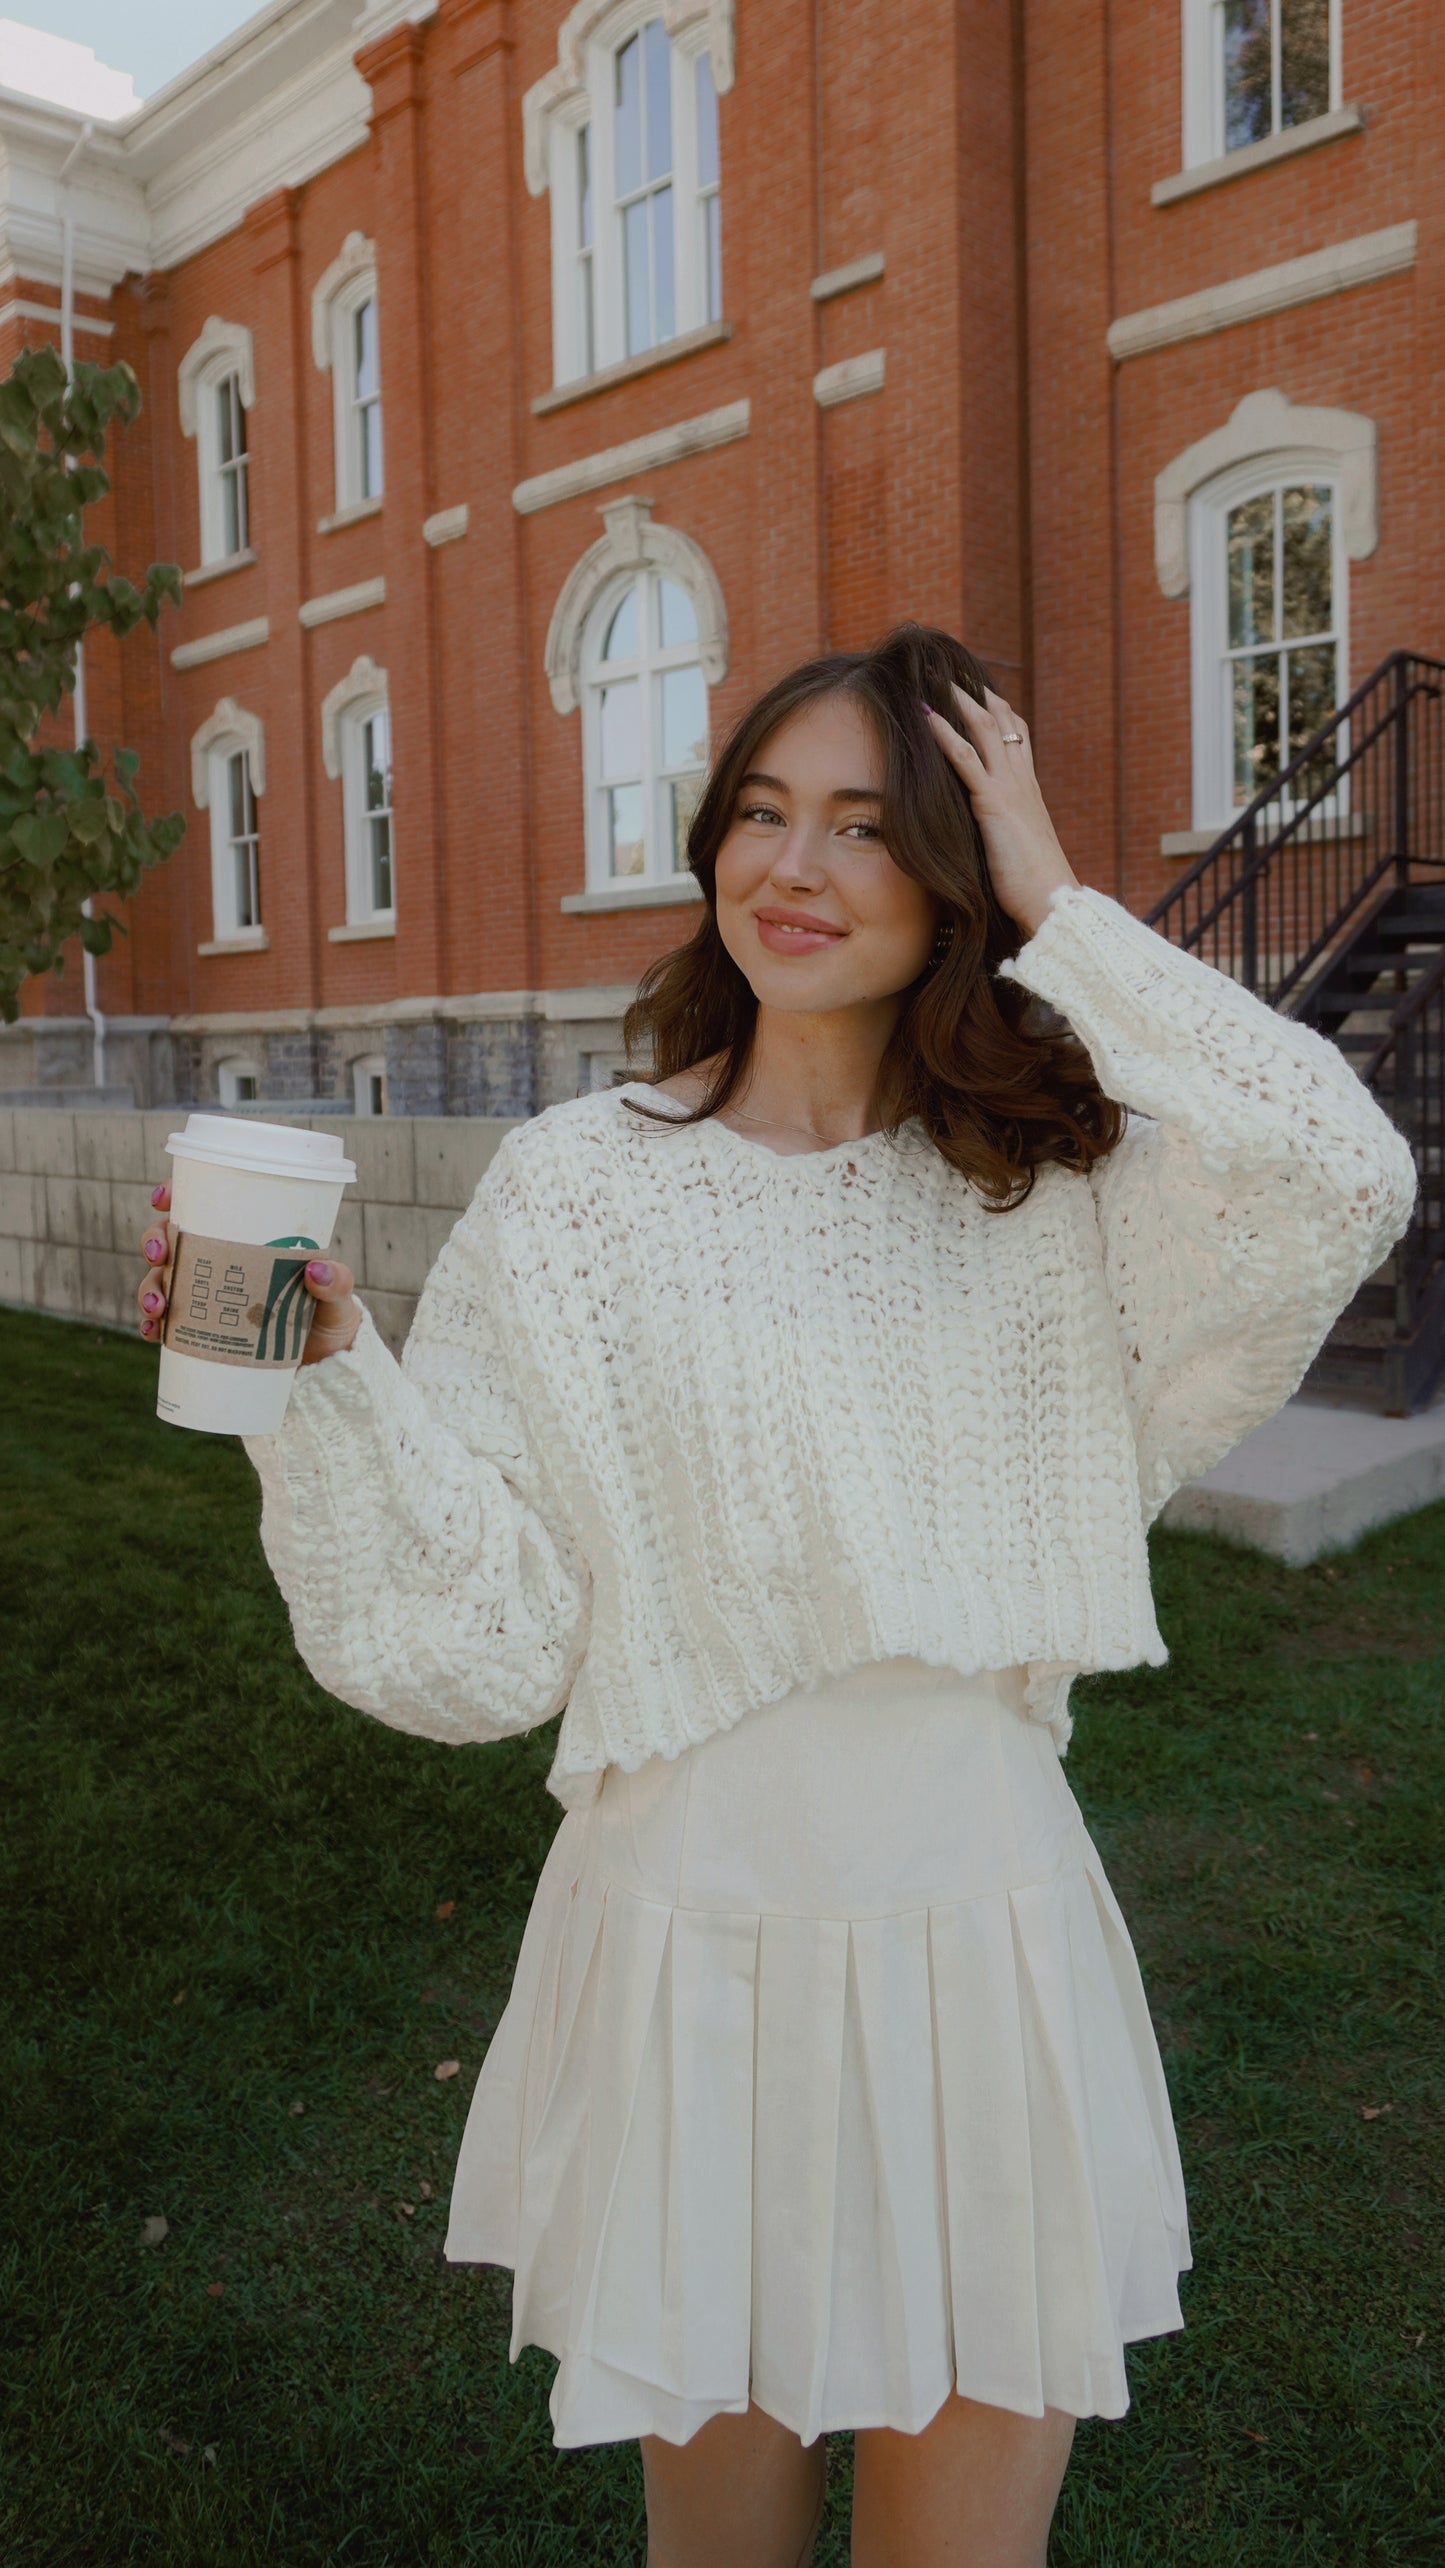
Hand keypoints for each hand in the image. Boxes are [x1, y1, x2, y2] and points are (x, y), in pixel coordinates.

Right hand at [134, 1181, 362, 1364]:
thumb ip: (337, 1284)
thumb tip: (317, 1271)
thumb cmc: (331, 1320)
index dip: (175, 1194)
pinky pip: (167, 1325)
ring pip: (162, 1280)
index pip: (205, 1206)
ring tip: (158, 1305)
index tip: (162, 1200)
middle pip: (172, 1238)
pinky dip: (153, 1327)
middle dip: (154, 1241)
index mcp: (248, 1240)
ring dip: (148, 1287)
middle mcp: (221, 1263)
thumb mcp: (339, 1299)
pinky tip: (152, 1333)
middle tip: (158, 1255)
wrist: (326, 1368)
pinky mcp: (202, 1332)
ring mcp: (208, 1297)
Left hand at [924, 683, 1077, 938]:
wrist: (1052, 900)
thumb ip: (1005, 830)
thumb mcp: (1018, 848)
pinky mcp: (993, 803)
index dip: (999, 710)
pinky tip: (926, 715)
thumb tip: (991, 832)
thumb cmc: (1036, 886)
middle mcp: (1022, 780)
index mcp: (1029, 789)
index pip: (1016, 736)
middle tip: (952, 670)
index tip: (977, 690)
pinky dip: (945, 733)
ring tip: (935, 677)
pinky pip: (966, 759)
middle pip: (1002, 721)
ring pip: (985, 728)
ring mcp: (1010, 788)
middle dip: (977, 693)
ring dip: (959, 699)